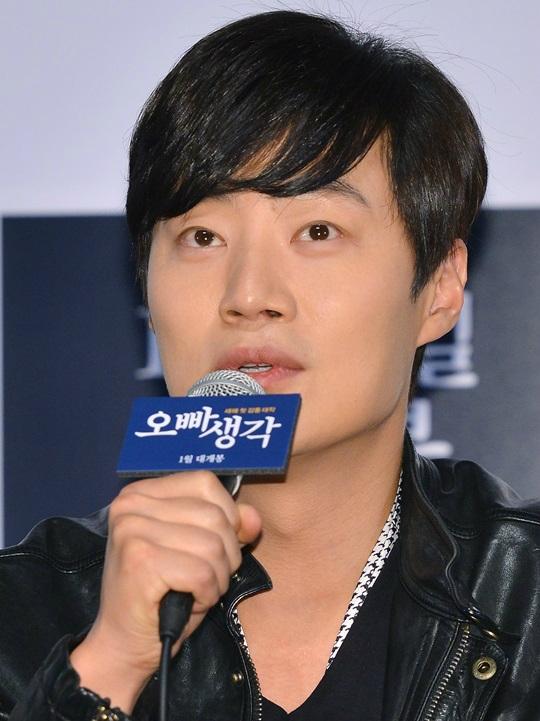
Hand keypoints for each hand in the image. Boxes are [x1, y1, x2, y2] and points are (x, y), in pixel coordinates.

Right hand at [70, 471, 261, 711]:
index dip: (227, 515)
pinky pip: (203, 573)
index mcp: (142, 492)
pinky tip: (188, 603)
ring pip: (213, 546)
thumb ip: (229, 526)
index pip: (204, 482)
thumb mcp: (199, 549)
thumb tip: (253, 518)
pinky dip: (206, 594)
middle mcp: (131, 504)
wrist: (123, 645)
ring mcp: (132, 530)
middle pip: (214, 515)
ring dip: (217, 578)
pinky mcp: (140, 561)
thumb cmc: (163, 594)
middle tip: (204, 578)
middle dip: (225, 554)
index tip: (218, 545)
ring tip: (195, 591)